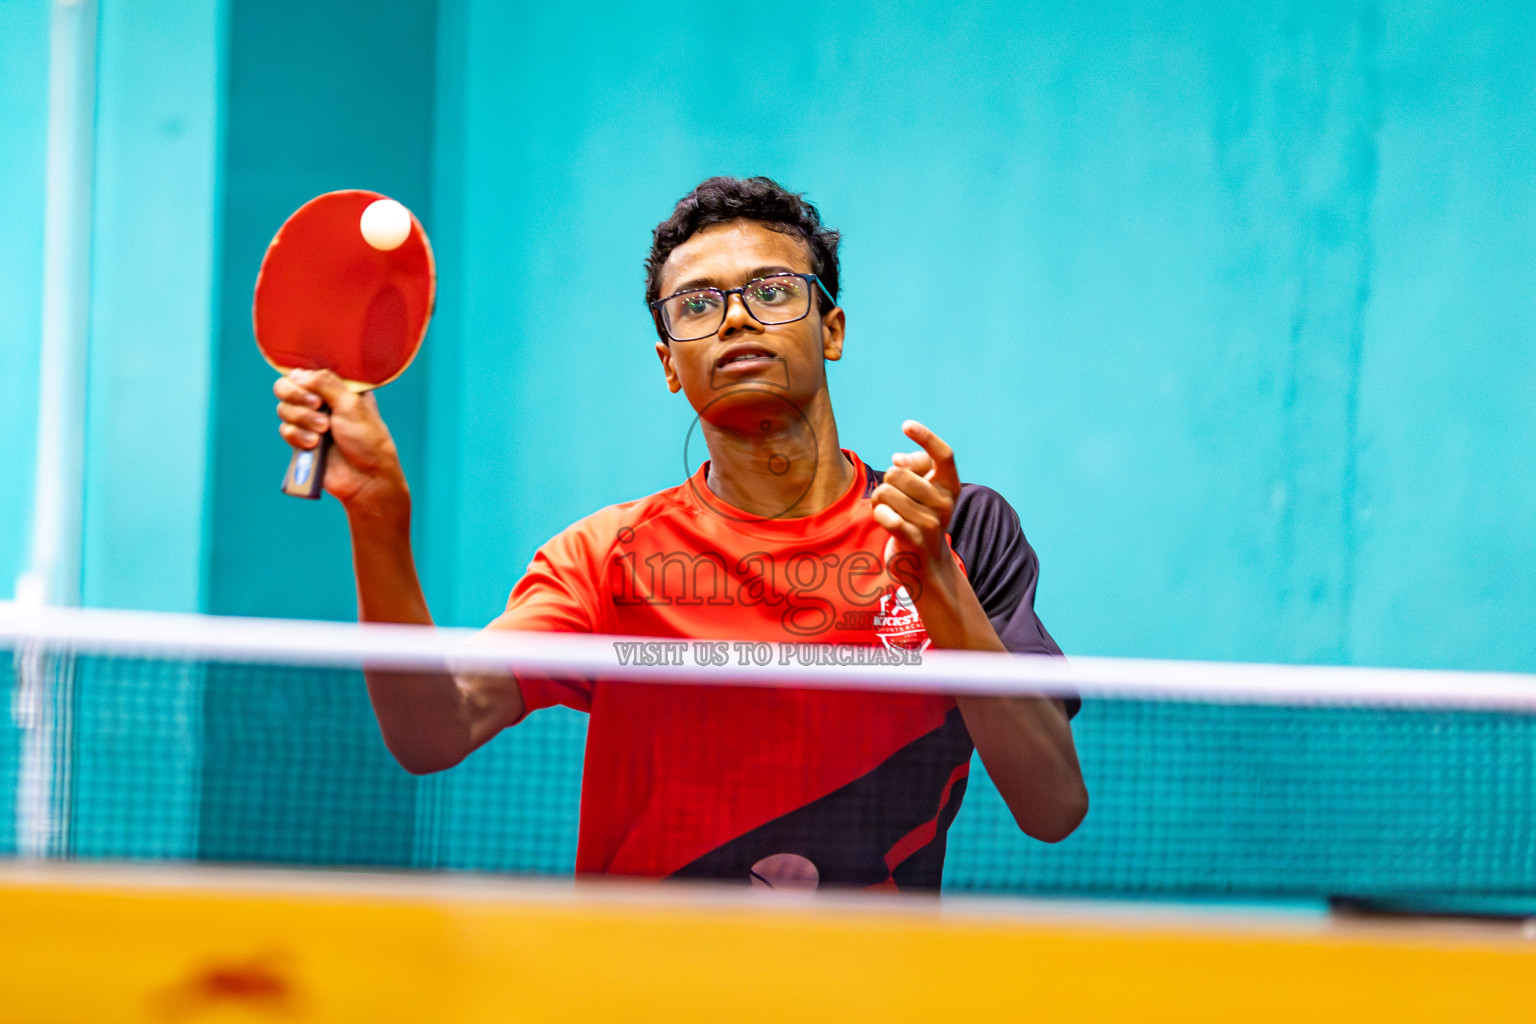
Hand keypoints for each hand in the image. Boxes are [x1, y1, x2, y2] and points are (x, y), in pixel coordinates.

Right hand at [273, 369, 408, 515]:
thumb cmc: (367, 439)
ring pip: (284, 410)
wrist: (366, 476)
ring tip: (324, 431)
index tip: (317, 393)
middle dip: (297, 397)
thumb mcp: (351, 404)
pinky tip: (314, 445)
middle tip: (317, 406)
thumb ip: (325, 384)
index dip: (302, 381)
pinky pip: (285, 430)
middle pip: (285, 388)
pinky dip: (298, 436)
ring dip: (303, 419)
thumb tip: (298, 373)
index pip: (305, 373)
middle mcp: (321, 402)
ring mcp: (310, 422)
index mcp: (336, 388)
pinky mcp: (302, 441)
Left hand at [869, 420, 960, 589]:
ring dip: (879, 500)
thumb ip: (915, 466)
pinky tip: (884, 519)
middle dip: (886, 481)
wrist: (925, 563)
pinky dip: (878, 514)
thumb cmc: (919, 516)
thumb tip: (898, 460)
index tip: (906, 425)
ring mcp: (931, 523)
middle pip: (898, 473)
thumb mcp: (924, 489)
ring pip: (886, 492)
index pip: (944, 454)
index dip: (926, 437)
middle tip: (891, 494)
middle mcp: (945, 503)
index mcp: (951, 486)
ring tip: (888, 509)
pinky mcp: (915, 540)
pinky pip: (885, 515)